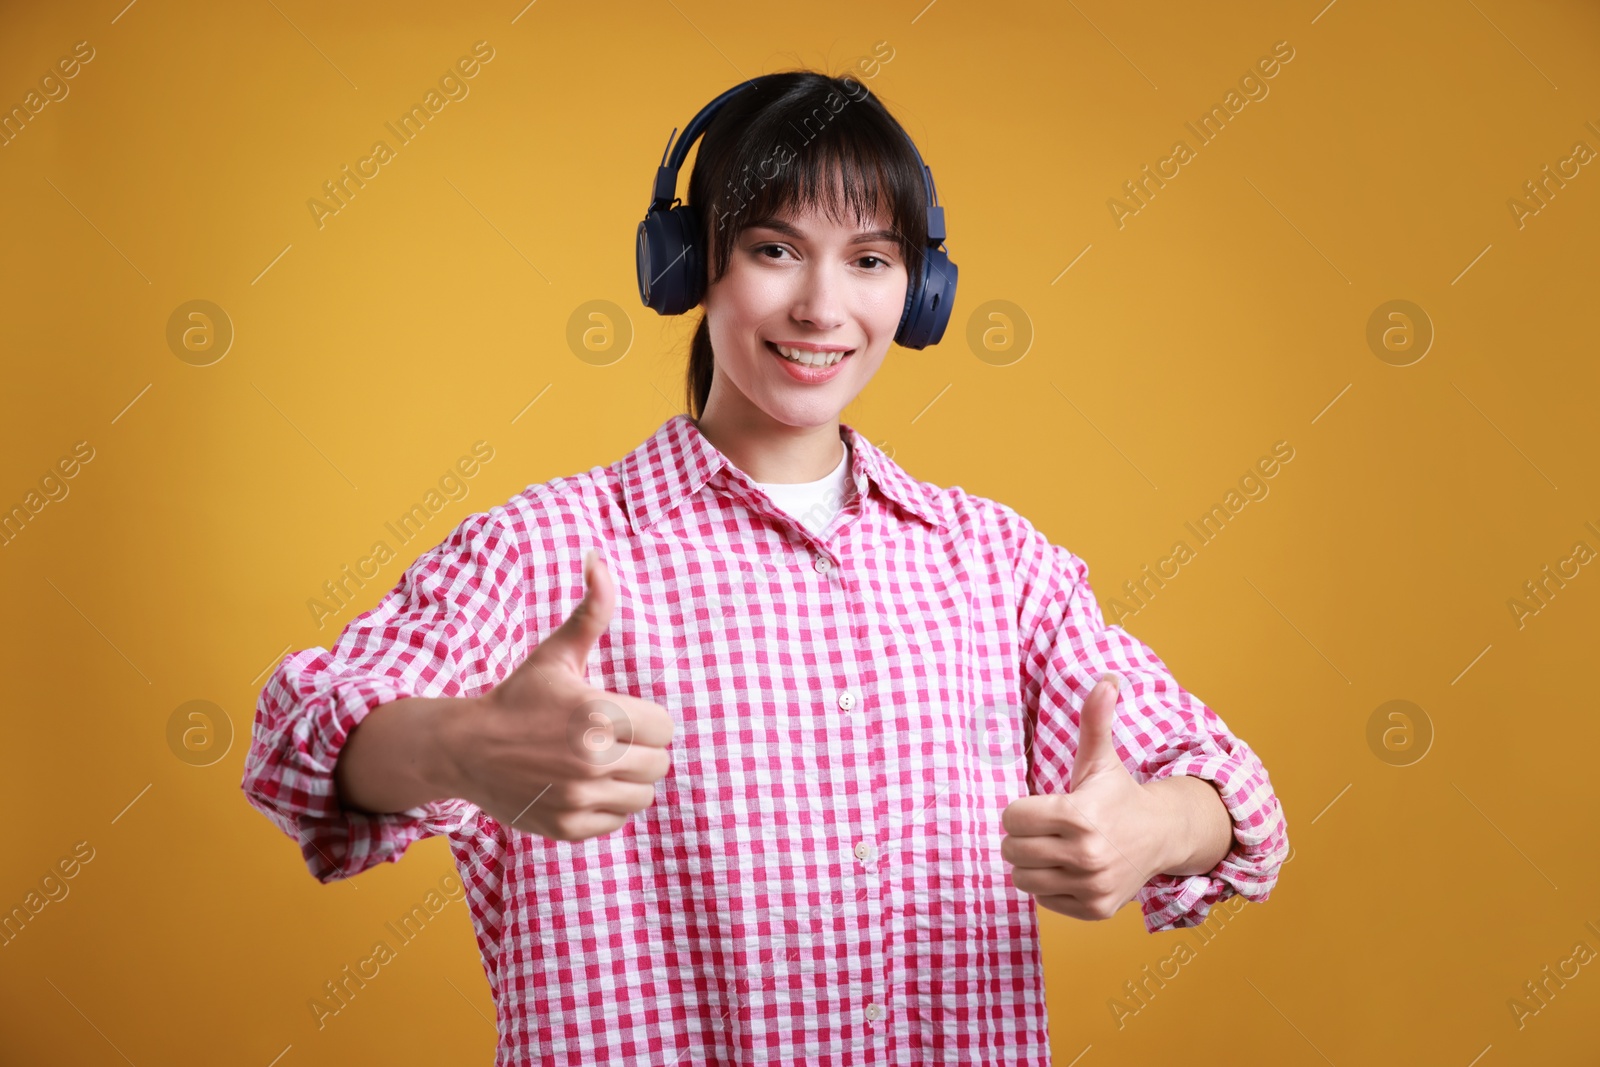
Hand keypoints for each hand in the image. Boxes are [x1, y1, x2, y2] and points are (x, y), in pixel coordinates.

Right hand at [441, 549, 675, 841]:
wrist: (464, 749)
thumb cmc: (519, 698)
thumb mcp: (557, 654)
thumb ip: (592, 610)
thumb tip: (598, 559)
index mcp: (599, 714)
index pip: (665, 727)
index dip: (646, 720)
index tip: (620, 716)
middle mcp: (593, 760)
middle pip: (660, 763)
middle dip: (640, 749)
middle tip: (609, 740)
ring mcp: (581, 797)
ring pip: (644, 795)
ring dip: (628, 780)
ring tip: (598, 763)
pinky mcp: (570, 828)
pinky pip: (618, 820)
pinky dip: (607, 806)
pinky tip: (581, 786)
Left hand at [1000, 672, 1171, 920]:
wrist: (1161, 836)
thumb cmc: (1118, 795)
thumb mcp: (1102, 759)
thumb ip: (1095, 720)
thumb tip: (1107, 680)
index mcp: (1077, 815)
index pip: (1011, 819)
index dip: (1021, 811)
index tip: (1041, 807)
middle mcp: (1085, 854)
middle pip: (1012, 851)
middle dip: (1023, 838)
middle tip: (1047, 829)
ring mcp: (1091, 885)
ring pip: (1023, 880)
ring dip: (1032, 864)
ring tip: (1055, 849)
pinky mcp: (1094, 909)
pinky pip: (1043, 901)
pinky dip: (1051, 887)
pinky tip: (1072, 869)